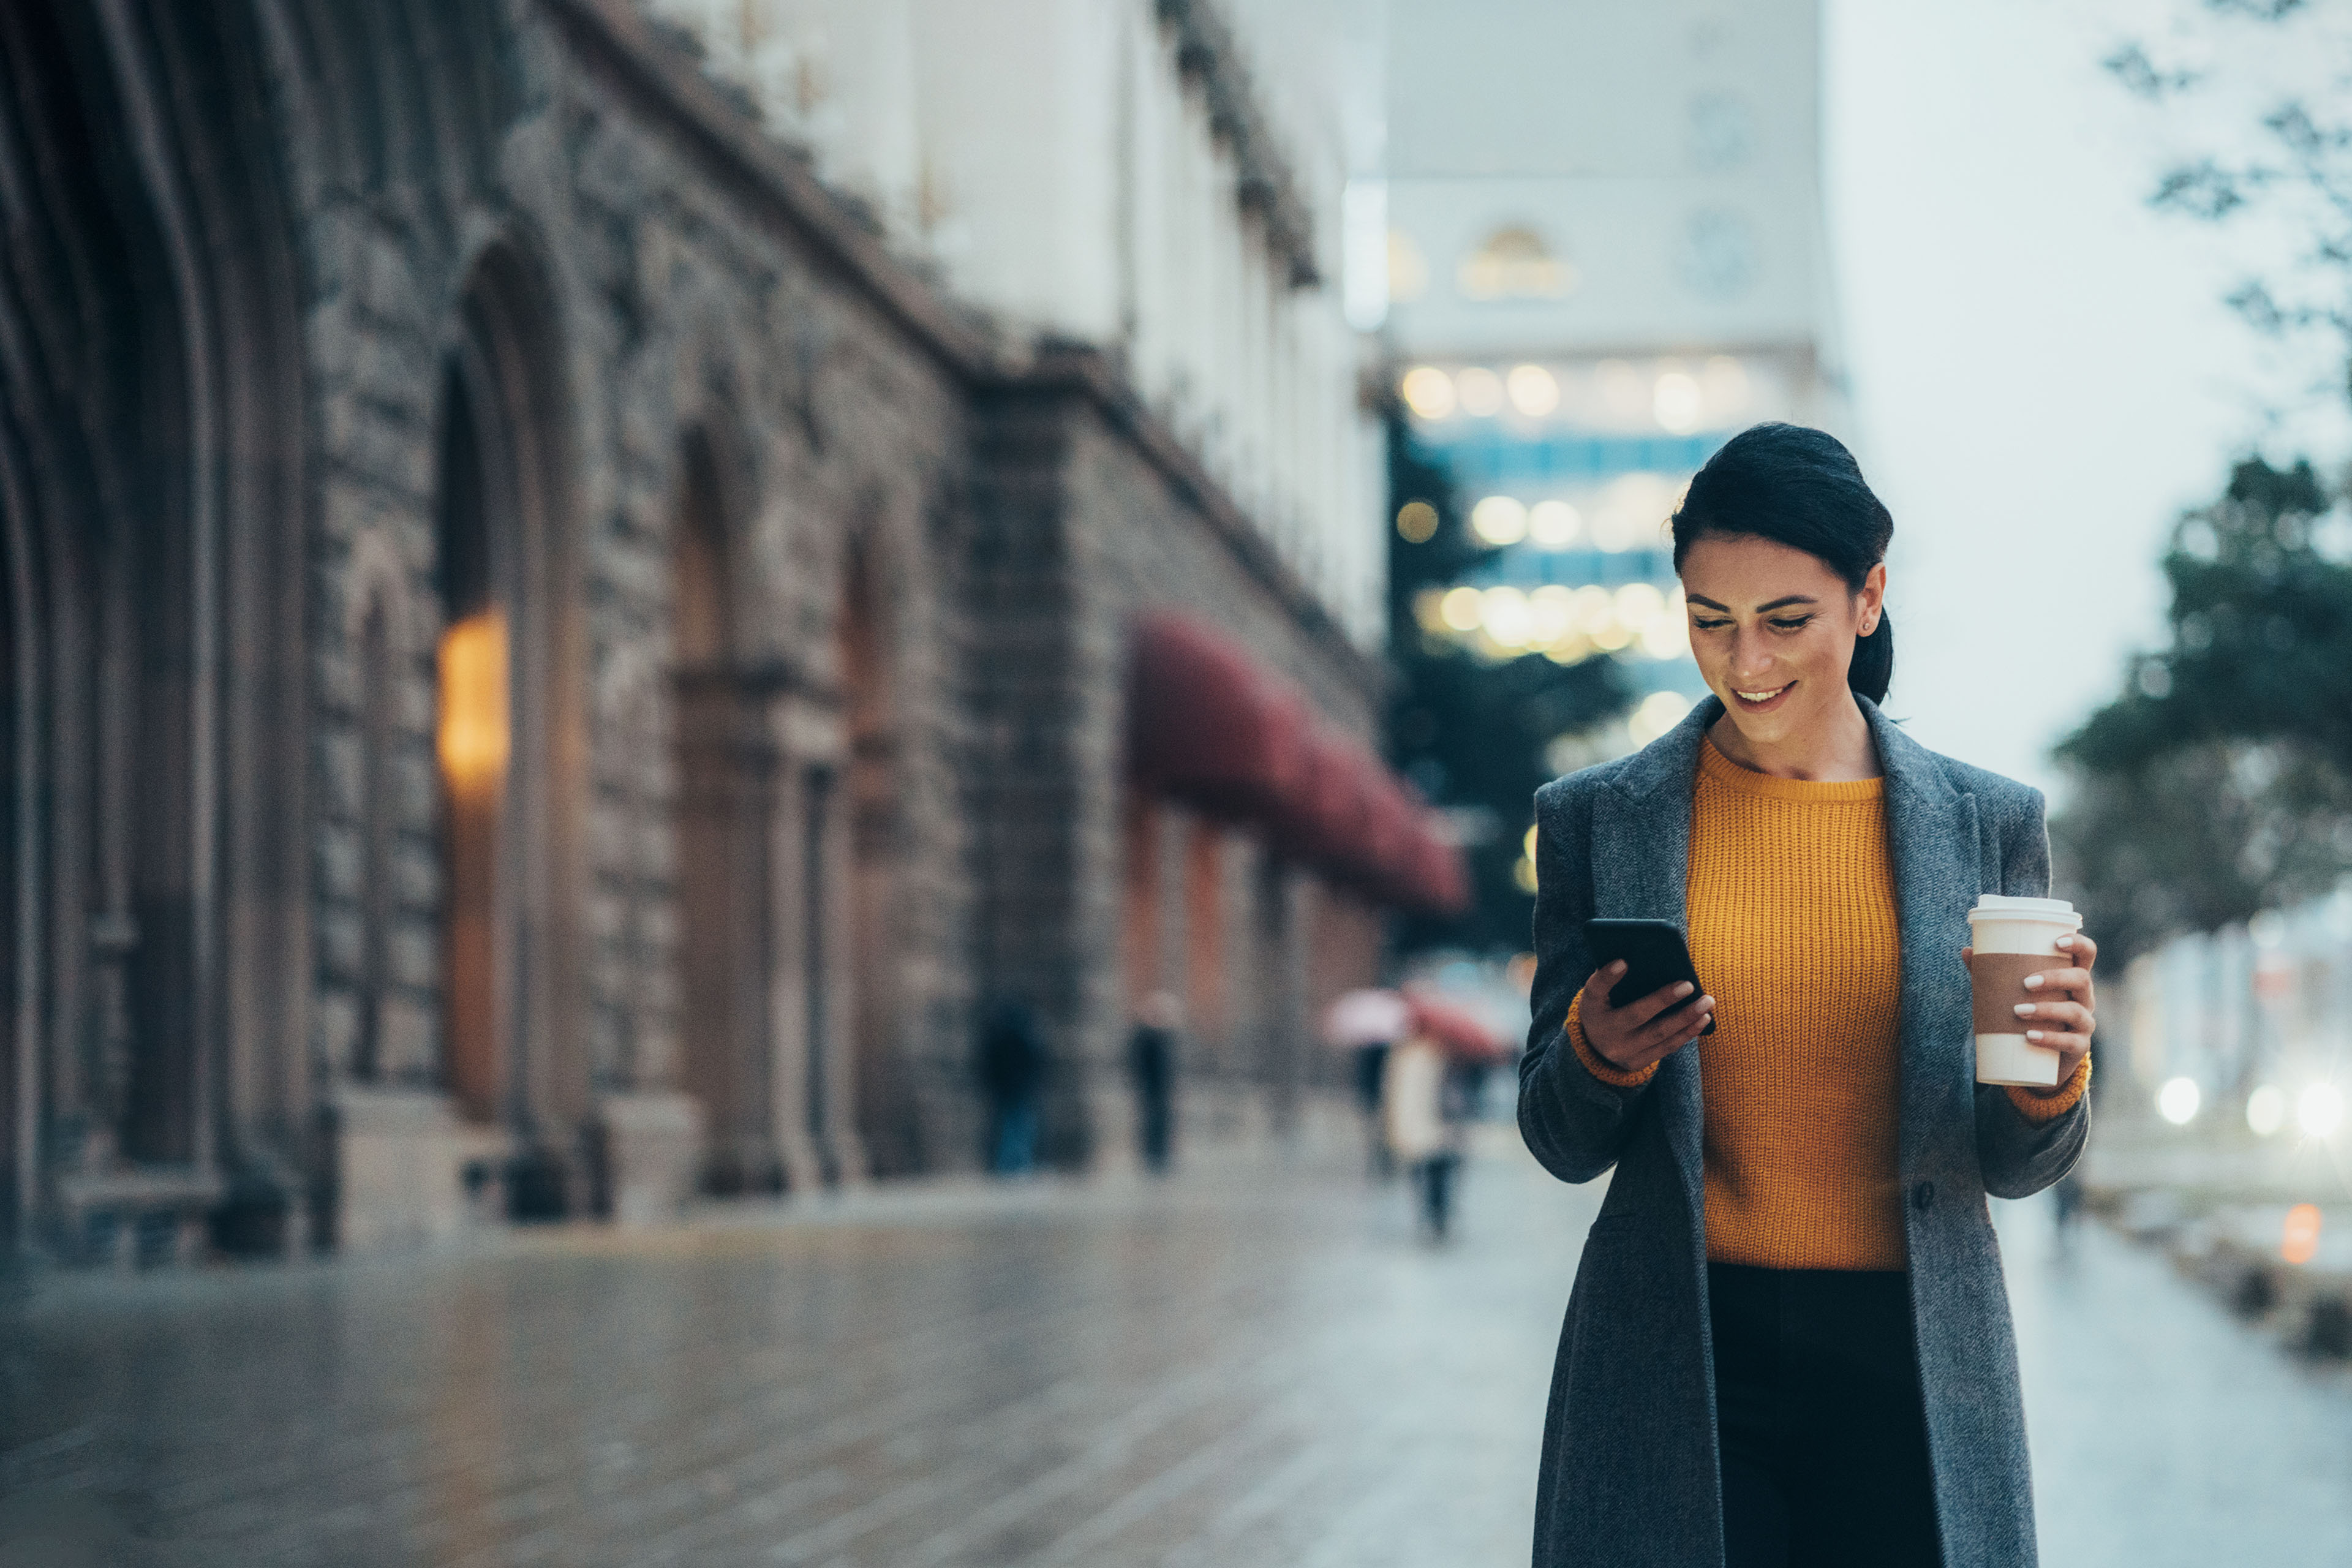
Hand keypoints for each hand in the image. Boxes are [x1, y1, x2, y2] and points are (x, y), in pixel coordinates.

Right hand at [1576, 961, 1714, 1073]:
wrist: (1596, 1045)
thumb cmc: (1605, 1006)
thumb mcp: (1601, 993)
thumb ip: (1616, 978)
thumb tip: (1649, 958)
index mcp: (1590, 1007)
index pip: (1596, 989)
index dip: (1607, 977)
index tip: (1624, 961)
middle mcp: (1603, 1032)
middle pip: (1636, 1015)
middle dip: (1663, 1000)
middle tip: (1689, 985)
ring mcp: (1621, 1051)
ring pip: (1658, 1035)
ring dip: (1685, 1018)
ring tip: (1707, 1002)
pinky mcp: (1637, 1063)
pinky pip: (1666, 1048)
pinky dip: (1687, 1033)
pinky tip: (1703, 1020)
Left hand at [1962, 931, 2097, 1084]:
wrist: (2038, 1057)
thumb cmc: (2026, 1014)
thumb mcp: (2013, 992)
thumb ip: (1993, 973)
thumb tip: (1966, 951)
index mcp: (2071, 978)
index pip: (2086, 954)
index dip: (2079, 943)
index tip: (2057, 941)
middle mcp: (2083, 998)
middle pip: (2082, 979)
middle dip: (2055, 978)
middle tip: (2025, 983)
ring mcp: (2084, 1023)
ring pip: (2076, 1011)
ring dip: (2046, 1010)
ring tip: (2018, 1011)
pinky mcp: (2079, 1046)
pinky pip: (2071, 1042)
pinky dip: (2049, 1038)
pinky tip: (2030, 1036)